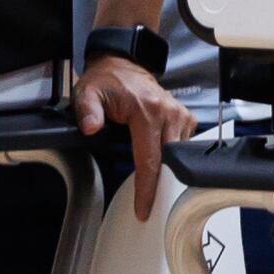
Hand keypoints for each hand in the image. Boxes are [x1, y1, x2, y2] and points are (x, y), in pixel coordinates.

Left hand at [78, 52, 189, 216]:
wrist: (122, 65)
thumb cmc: (106, 82)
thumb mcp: (88, 93)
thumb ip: (87, 111)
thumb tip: (91, 127)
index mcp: (148, 111)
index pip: (150, 159)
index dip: (147, 188)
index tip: (144, 208)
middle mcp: (169, 113)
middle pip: (171, 161)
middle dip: (162, 183)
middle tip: (151, 203)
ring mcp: (181, 115)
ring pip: (180, 155)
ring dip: (167, 169)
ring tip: (153, 181)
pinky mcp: (186, 117)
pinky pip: (183, 145)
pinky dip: (173, 156)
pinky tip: (161, 160)